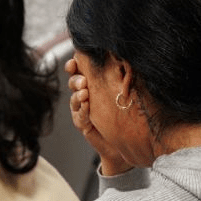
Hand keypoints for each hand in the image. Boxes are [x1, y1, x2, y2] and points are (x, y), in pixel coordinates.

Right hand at [66, 58, 130, 175]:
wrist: (125, 140)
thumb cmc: (126, 113)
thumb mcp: (124, 92)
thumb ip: (121, 77)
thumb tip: (126, 60)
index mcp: (93, 84)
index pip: (80, 71)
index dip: (75, 65)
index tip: (74, 61)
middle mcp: (85, 95)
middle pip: (74, 83)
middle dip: (76, 80)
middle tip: (83, 81)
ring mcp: (82, 110)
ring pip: (75, 99)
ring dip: (78, 95)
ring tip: (84, 92)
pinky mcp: (82, 123)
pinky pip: (79, 116)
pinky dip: (83, 110)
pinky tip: (87, 106)